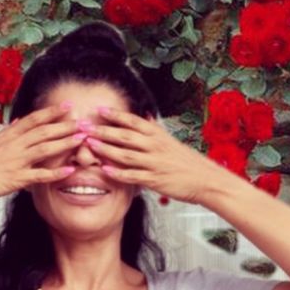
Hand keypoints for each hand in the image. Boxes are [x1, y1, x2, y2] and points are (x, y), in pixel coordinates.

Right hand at [0, 104, 82, 202]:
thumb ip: (8, 132)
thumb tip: (17, 122)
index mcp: (9, 135)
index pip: (34, 119)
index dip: (52, 112)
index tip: (68, 105)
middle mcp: (15, 145)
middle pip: (44, 131)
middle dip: (65, 125)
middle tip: (84, 122)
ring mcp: (17, 161)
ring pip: (45, 149)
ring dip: (64, 143)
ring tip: (81, 140)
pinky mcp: (17, 178)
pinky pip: (40, 175)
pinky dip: (56, 172)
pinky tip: (70, 170)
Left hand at [82, 107, 230, 205]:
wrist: (206, 179)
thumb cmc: (186, 162)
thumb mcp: (171, 141)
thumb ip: (155, 130)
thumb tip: (146, 117)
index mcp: (157, 135)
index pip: (133, 121)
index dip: (115, 115)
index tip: (98, 110)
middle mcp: (155, 146)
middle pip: (124, 135)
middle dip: (102, 130)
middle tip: (84, 126)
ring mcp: (154, 163)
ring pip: (126, 154)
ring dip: (106, 149)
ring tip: (88, 145)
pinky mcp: (155, 180)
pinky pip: (133, 175)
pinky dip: (118, 172)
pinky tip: (104, 170)